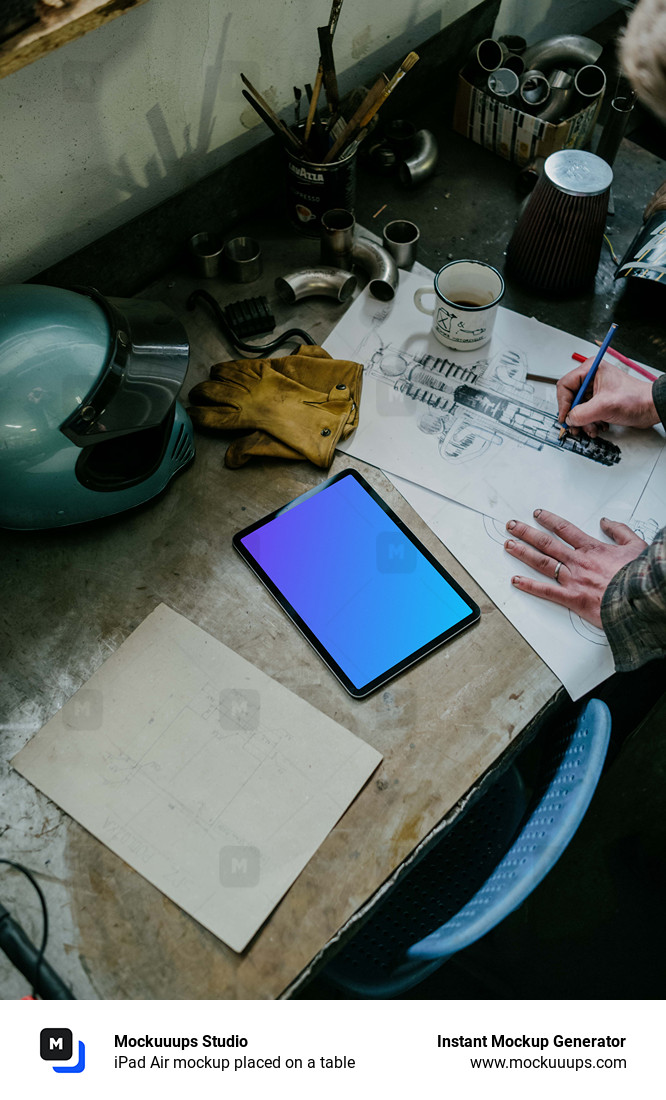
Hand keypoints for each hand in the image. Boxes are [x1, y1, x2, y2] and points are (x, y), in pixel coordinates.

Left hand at [504, 509, 646, 626]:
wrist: (640, 598)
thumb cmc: (639, 576)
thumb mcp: (635, 546)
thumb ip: (619, 532)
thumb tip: (606, 522)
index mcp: (592, 548)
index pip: (565, 529)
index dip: (549, 520)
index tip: (538, 514)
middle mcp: (578, 561)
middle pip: (547, 543)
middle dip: (527, 532)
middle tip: (512, 526)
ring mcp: (573, 579)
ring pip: (542, 562)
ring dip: (523, 552)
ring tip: (508, 544)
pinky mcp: (572, 598)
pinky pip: (546, 591)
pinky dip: (529, 586)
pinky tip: (515, 580)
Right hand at [557, 359, 658, 436]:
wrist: (651, 408)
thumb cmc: (636, 399)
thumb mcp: (604, 406)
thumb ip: (581, 413)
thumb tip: (569, 419)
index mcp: (590, 370)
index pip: (565, 386)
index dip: (563, 403)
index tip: (565, 417)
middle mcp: (591, 379)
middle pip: (571, 399)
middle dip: (574, 415)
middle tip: (575, 427)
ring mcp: (595, 391)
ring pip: (578, 409)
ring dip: (583, 422)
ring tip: (592, 428)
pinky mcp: (600, 401)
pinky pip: (586, 414)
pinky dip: (590, 423)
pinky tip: (599, 426)